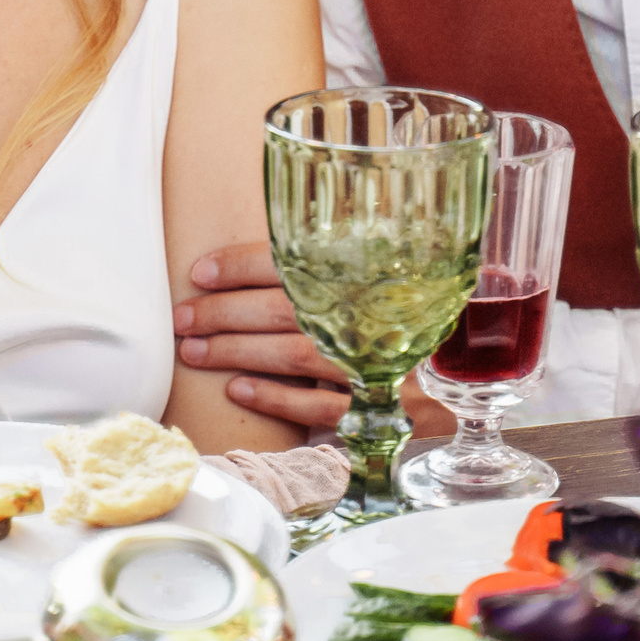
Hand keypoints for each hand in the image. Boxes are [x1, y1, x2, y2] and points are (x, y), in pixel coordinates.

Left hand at [175, 245, 456, 436]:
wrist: (458, 372)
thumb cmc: (395, 309)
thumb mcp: (372, 269)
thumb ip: (325, 250)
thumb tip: (261, 232)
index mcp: (369, 267)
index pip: (295, 259)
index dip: (241, 264)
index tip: (199, 272)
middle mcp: (373, 310)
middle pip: (284, 308)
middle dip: (223, 313)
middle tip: (181, 319)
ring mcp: (378, 362)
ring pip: (294, 354)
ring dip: (236, 352)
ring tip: (193, 351)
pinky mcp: (381, 407)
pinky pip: (319, 404)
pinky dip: (274, 397)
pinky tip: (237, 389)